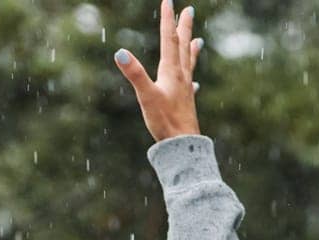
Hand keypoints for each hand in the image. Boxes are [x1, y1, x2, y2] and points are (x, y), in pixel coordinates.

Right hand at [114, 0, 202, 141]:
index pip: (169, 39)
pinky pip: (189, 85)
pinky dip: (190, 78)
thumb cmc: (166, 123)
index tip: (169, 2)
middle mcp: (181, 77)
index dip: (168, 20)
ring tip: (198, 40)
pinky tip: (194, 83)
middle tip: (189, 10)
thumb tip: (119, 52)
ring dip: (191, 49)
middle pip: (182, 46)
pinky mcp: (186, 104)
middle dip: (184, 27)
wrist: (184, 146)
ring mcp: (185, 90)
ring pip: (188, 64)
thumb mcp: (146, 97)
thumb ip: (134, 74)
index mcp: (171, 72)